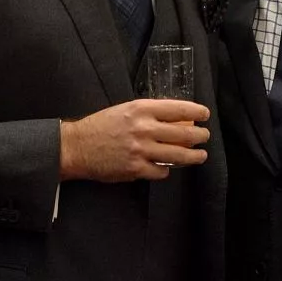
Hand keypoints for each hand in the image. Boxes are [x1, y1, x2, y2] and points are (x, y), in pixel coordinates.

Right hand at [59, 99, 210, 181]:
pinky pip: (161, 171)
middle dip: (200, 136)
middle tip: (205, 137)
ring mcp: (141, 150)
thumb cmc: (101, 126)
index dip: (197, 111)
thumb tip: (175, 119)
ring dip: (194, 156)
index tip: (205, 115)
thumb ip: (149, 113)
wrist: (76, 147)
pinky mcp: (136, 169)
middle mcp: (144, 128)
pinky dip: (166, 170)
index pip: (178, 108)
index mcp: (141, 109)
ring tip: (200, 156)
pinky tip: (166, 168)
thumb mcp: (125, 110)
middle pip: (184, 133)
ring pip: (178, 155)